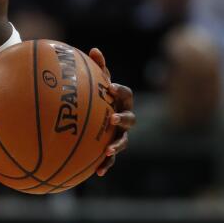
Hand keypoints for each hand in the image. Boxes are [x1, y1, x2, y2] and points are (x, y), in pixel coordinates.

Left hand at [88, 48, 134, 176]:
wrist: (92, 116)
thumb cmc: (95, 96)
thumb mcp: (95, 83)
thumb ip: (97, 68)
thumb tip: (95, 49)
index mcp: (120, 101)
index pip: (126, 94)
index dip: (121, 91)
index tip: (111, 88)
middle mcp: (123, 118)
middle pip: (131, 119)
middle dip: (123, 118)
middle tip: (112, 118)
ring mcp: (119, 134)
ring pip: (123, 141)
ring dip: (116, 145)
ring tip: (107, 150)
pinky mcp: (110, 149)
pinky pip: (111, 159)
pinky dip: (106, 165)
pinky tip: (97, 172)